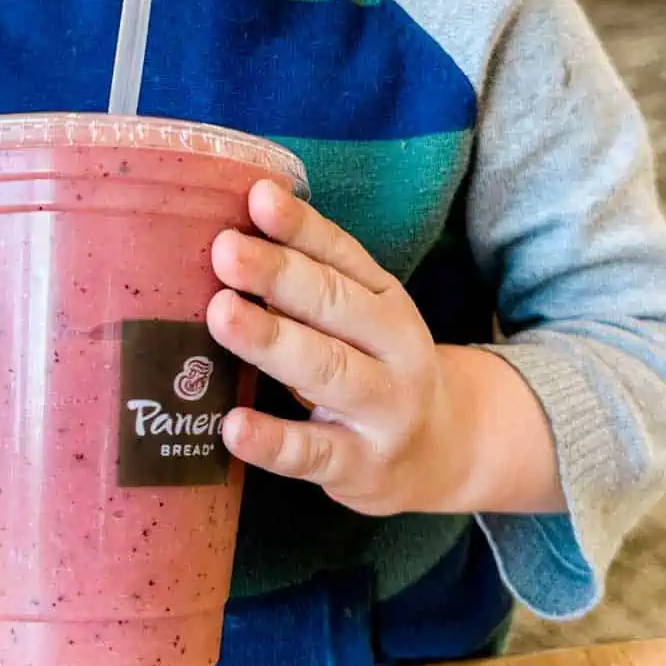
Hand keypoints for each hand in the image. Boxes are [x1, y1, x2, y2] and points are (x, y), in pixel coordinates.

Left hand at [207, 182, 470, 516]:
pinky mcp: (361, 467)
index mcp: (387, 301)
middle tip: (226, 251)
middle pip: (336, 306)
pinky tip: (233, 426)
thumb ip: (309, 283)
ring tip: (222, 315)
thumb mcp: (361, 320)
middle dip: (279, 276)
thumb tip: (231, 238)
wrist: (444, 454)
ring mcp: (382, 411)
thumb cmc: (376, 370)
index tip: (258, 198)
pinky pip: (314, 453)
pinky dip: (274, 441)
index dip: (300, 226)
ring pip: (328, 371)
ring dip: (273, 341)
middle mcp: (394, 349)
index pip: (342, 255)